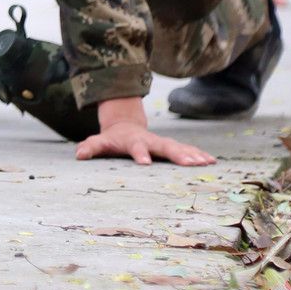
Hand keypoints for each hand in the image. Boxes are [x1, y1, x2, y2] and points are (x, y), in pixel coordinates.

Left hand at [76, 97, 213, 165]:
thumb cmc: (112, 138)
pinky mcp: (171, 145)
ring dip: (193, 154)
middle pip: (165, 147)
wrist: (125, 125)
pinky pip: (187, 149)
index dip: (140, 154)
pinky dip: (198, 154)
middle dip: (178, 154)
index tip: (145, 163)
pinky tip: (211, 161)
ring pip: (179, 147)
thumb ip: (90, 147)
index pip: (136, 147)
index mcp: (133, 141)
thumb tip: (79, 154)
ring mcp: (162, 142)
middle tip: (191, 164)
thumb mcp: (99, 142)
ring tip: (207, 162)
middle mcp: (151, 140)